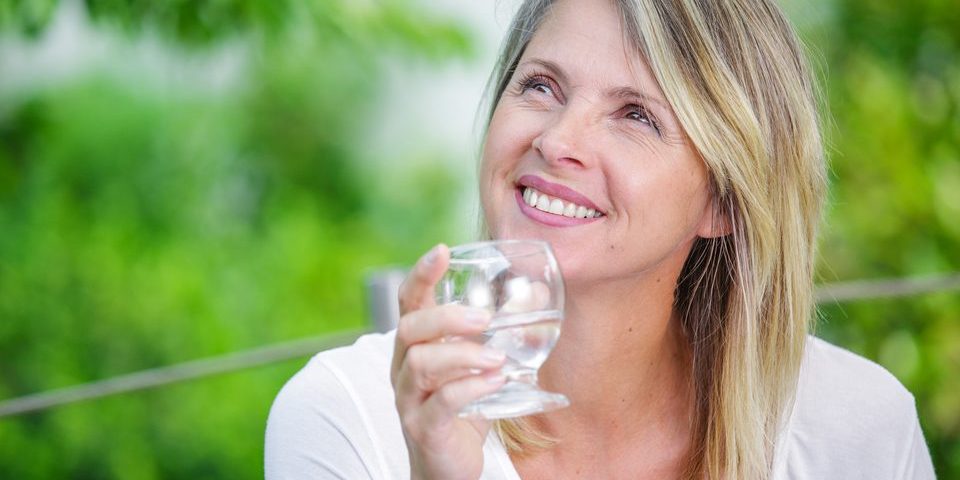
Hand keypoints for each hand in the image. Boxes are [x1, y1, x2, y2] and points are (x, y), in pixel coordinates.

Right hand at [390, 244, 506, 479]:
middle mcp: (404, 368)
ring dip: (464, 355)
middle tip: (484, 319)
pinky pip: (440, 403)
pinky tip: (496, 382)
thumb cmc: (463, 409)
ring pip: (422, 364)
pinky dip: (470, 389)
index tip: (443, 251)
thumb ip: (501, 332)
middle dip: (446, 318)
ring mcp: (409, 399)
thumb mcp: (482, 366)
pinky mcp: (424, 429)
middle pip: (409, 329)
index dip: (421, 274)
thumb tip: (535, 291)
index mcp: (415, 346)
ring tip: (498, 359)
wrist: (448, 468)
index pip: (408, 301)